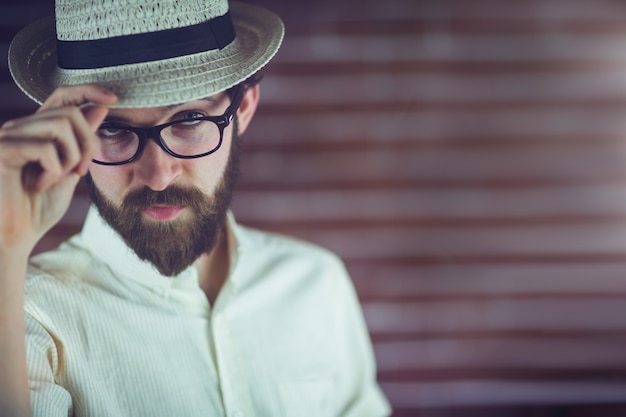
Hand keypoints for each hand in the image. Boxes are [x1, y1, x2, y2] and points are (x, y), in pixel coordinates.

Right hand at [0, 84, 117, 253]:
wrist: (14, 236)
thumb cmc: (37, 208)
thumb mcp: (69, 171)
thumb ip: (82, 142)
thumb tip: (100, 109)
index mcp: (37, 131)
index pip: (64, 96)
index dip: (89, 91)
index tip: (115, 100)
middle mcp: (21, 127)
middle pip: (71, 113)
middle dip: (88, 145)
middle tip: (79, 172)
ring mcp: (9, 136)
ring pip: (62, 125)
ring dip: (72, 157)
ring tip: (59, 178)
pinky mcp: (2, 150)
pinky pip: (46, 148)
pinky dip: (53, 170)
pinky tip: (40, 185)